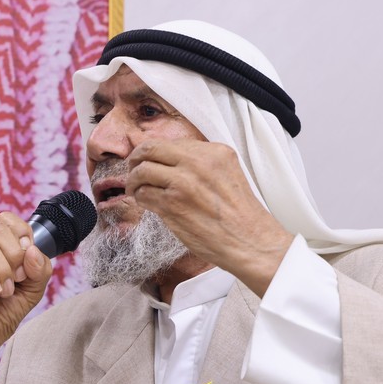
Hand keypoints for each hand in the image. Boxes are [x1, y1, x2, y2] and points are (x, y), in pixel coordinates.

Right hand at [0, 212, 52, 353]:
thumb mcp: (32, 291)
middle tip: (16, 280)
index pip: (7, 220)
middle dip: (14, 256)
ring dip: (1, 270)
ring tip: (4, 292)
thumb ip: (40, 270)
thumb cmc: (2, 312)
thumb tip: (33, 250)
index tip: (26, 262)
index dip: (22, 236)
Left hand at [125, 139, 293, 295]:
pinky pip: (143, 193)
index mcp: (214, 151)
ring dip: (133, 180)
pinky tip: (145, 202)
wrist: (250, 241)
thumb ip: (201, 164)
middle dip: (136, 158)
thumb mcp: (227, 174)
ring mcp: (184, 182)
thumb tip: (168, 160)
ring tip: (135, 189)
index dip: (156, 151)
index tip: (149, 160)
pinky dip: (139, 197)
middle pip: (150, 148)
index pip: (172, 142)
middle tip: (132, 169)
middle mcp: (198, 162)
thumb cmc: (240, 215)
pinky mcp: (172, 204)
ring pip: (142, 170)